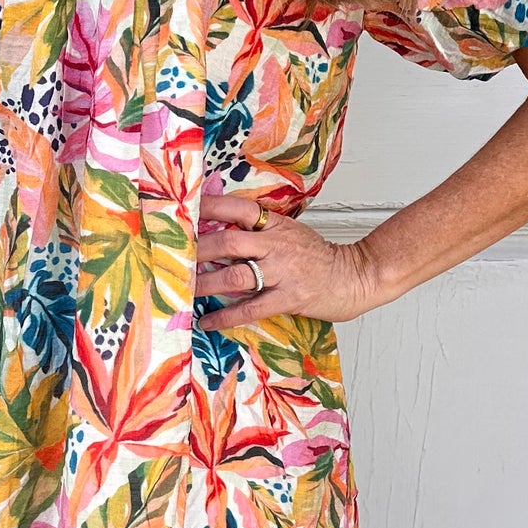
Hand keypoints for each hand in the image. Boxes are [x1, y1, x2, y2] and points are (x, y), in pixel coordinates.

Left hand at [194, 186, 386, 329]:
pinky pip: (250, 308)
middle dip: (198, 248)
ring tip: (183, 289)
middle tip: (173, 254)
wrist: (354, 276)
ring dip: (205, 282)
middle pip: (229, 241)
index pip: (238, 208)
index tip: (185, 208)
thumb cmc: (316, 256)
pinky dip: (226, 316)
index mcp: (275, 224)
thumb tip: (218, 228)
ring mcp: (282, 273)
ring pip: (235, 275)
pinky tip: (207, 321)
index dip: (210, 206)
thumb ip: (259, 229)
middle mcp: (276, 245)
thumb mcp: (289, 231)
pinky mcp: (288, 298)